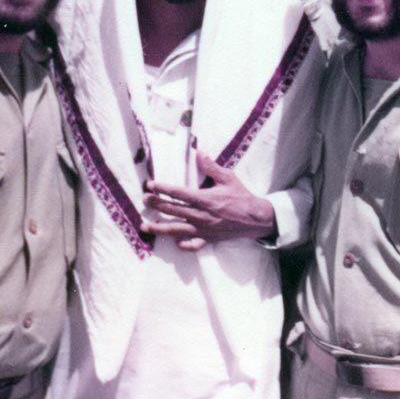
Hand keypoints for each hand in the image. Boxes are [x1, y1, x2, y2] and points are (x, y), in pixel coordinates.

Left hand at [141, 152, 276, 250]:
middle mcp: (201, 215)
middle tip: (144, 200)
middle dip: (155, 204)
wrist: (256, 218)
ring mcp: (203, 229)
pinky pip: (191, 245)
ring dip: (158, 228)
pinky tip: (173, 241)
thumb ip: (211, 167)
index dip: (162, 188)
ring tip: (145, 226)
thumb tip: (198, 153)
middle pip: (172, 210)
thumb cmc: (241, 196)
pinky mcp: (207, 239)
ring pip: (175, 230)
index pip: (178, 193)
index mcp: (205, 199)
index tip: (150, 185)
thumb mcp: (228, 178)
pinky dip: (181, 244)